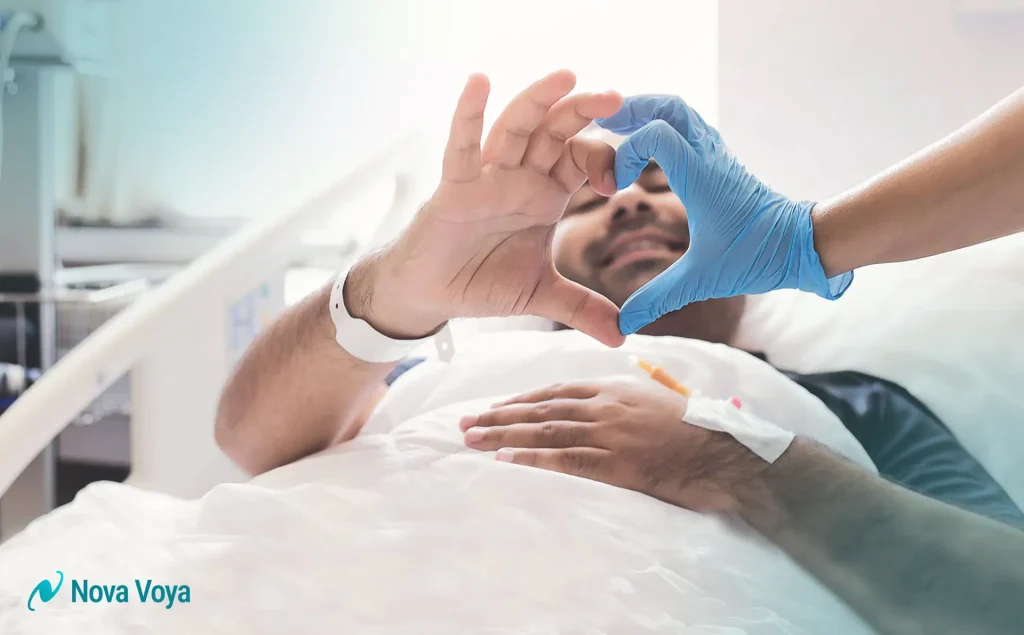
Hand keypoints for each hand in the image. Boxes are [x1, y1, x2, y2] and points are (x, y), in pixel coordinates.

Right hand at [347, 71, 625, 346]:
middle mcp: (520, 178)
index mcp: (545, 195)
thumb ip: (582, 309)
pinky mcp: (454, 187)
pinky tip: (479, 82)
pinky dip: (467, 115)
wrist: (432, 296)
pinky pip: (461, 148)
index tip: (623, 177)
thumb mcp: (541, 295)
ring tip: (566, 76)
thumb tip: (622, 337)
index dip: (604, 159)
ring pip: (515, 129)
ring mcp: (487, 178)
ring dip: (538, 101)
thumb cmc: (482, 281)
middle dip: (582, 112)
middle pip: (554, 133)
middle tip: (614, 96)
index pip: (581, 160)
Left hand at [460, 377, 764, 512]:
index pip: (556, 391)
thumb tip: (611, 401)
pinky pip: (564, 458)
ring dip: (503, 435)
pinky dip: (530, 458)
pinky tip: (503, 460)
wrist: (728, 453)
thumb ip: (629, 399)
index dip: (521, 399)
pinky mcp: (615, 461)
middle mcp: (605, 405)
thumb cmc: (700, 430)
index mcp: (615, 388)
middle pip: (540, 409)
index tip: (495, 406)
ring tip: (471, 439)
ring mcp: (609, 432)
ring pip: (544, 431)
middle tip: (465, 421)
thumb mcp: (660, 402)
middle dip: (499, 415)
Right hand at [596, 95, 853, 333]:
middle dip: (632, 109)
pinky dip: (664, 127)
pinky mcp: (722, 162)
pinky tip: (649, 148)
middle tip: (603, 125)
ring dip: (648, 113)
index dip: (625, 151)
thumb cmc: (757, 256)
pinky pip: (690, 128)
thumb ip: (658, 298)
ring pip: (681, 112)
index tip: (615, 185)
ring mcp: (717, 155)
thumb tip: (623, 326)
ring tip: (618, 129)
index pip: (655, 133)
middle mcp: (709, 156)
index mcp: (700, 176)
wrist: (802, 245)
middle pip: (669, 106)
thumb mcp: (702, 279)